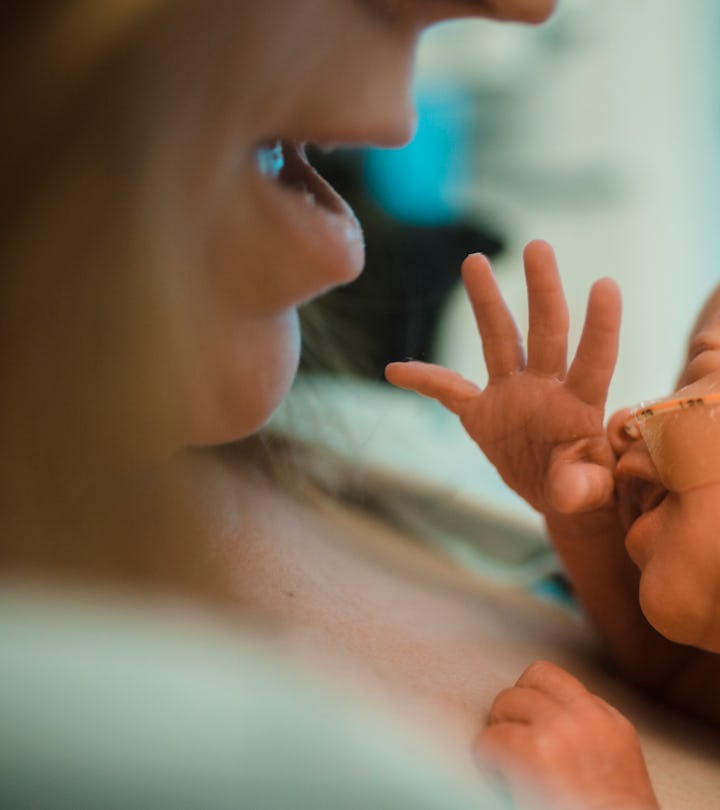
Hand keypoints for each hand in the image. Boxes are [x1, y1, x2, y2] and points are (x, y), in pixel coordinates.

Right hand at [385, 241, 620, 514]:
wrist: (558, 498)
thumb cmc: (586, 490)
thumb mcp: (589, 494)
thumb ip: (581, 487)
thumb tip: (567, 490)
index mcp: (580, 404)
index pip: (594, 358)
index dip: (600, 325)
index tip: (605, 285)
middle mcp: (546, 387)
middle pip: (547, 330)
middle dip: (543, 290)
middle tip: (537, 246)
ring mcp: (511, 394)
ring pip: (499, 339)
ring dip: (486, 302)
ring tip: (473, 260)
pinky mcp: (481, 412)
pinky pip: (447, 390)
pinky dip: (423, 380)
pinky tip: (395, 370)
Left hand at [477, 661, 659, 809]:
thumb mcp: (616, 766)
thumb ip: (587, 732)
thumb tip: (542, 715)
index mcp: (611, 723)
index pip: (558, 681)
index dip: (537, 701)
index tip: (532, 728)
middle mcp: (588, 718)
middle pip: (531, 678)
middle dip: (516, 709)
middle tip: (514, 745)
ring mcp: (561, 731)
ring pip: (506, 700)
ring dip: (500, 730)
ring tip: (509, 765)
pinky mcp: (534, 753)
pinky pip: (489, 738)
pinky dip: (487, 760)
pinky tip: (502, 782)